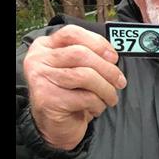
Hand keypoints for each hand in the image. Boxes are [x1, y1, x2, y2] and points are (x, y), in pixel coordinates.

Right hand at [23, 25, 125, 150]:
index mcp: (45, 46)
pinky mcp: (48, 99)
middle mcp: (39, 59)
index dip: (98, 43)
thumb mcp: (77, 70)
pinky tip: (95, 108)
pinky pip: (85, 97)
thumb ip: (89, 57)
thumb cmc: (70, 94)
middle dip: (108, 69)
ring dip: (106, 89)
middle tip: (120, 82)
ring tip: (110, 98)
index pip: (72, 33)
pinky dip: (98, 104)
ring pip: (85, 75)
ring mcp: (40, 78)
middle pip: (81, 54)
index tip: (113, 57)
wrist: (56, 125)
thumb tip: (112, 55)